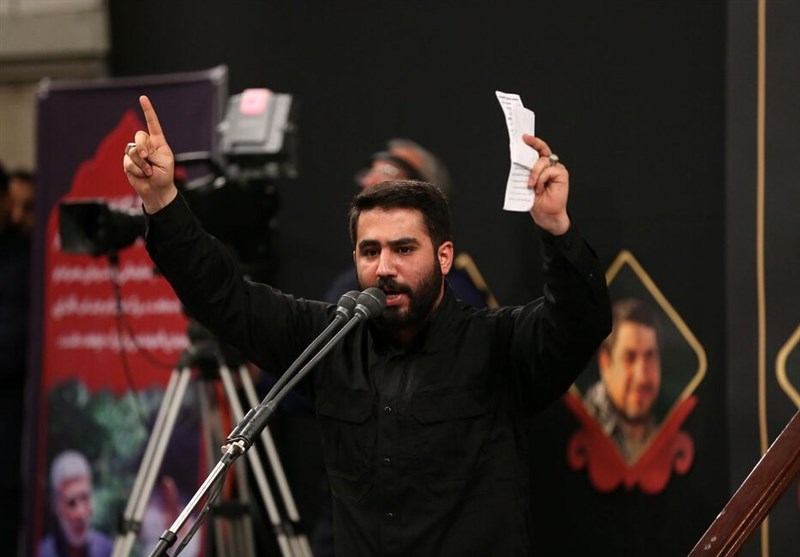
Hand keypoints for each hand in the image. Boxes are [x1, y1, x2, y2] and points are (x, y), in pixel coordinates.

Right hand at [123, 95, 177, 212]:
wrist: (157, 190)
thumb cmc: (164, 175)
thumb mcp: (164, 161)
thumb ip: (153, 152)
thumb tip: (138, 150)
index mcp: (158, 141)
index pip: (152, 123)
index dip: (148, 110)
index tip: (142, 98)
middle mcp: (146, 145)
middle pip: (139, 136)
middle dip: (142, 148)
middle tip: (148, 158)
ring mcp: (135, 153)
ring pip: (132, 151)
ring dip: (142, 164)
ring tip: (149, 171)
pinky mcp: (128, 162)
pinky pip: (128, 162)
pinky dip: (137, 170)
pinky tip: (142, 175)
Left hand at [522, 134, 569, 234]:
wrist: (545, 214)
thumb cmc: (537, 201)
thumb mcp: (527, 182)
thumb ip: (526, 171)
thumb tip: (519, 161)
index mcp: (540, 167)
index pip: (538, 151)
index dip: (533, 142)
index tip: (524, 137)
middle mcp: (549, 166)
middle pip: (542, 150)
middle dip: (534, 144)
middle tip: (525, 140)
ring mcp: (556, 169)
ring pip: (543, 161)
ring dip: (535, 173)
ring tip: (531, 185)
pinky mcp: (562, 174)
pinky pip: (549, 170)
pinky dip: (541, 179)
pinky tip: (539, 188)